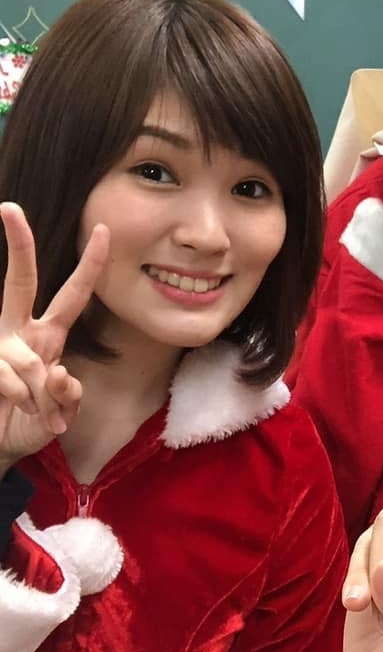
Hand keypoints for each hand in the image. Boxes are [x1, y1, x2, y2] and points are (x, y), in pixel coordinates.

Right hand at [0, 203, 108, 468]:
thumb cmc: (36, 419)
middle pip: (21, 282)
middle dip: (18, 247)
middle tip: (10, 208)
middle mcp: (21, 331)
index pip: (74, 294)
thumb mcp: (65, 407)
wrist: (1, 443)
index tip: (103, 229)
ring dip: (43, 395)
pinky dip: (28, 403)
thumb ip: (68, 392)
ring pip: (30, 358)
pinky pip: (15, 380)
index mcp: (48, 334)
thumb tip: (59, 375)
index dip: (90, 265)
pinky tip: (23, 411)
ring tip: (42, 413)